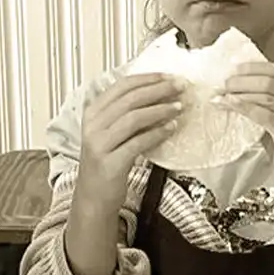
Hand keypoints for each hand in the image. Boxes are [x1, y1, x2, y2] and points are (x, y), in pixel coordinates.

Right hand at [75, 73, 180, 204]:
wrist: (94, 198)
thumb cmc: (107, 164)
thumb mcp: (113, 134)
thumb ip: (128, 115)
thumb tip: (161, 95)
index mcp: (93, 112)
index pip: (122, 86)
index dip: (148, 79)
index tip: (169, 76)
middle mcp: (93, 126)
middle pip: (130, 99)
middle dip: (158, 90)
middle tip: (180, 87)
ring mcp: (99, 145)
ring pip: (133, 118)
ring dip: (160, 110)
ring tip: (179, 107)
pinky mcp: (110, 163)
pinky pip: (138, 143)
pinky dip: (157, 133)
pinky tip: (171, 128)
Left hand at [220, 61, 273, 186]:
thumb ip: (266, 99)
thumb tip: (235, 83)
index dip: (252, 67)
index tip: (232, 67)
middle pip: (270, 81)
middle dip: (242, 80)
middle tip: (223, 83)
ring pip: (266, 97)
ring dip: (239, 94)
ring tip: (221, 95)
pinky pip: (264, 115)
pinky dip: (244, 107)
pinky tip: (229, 104)